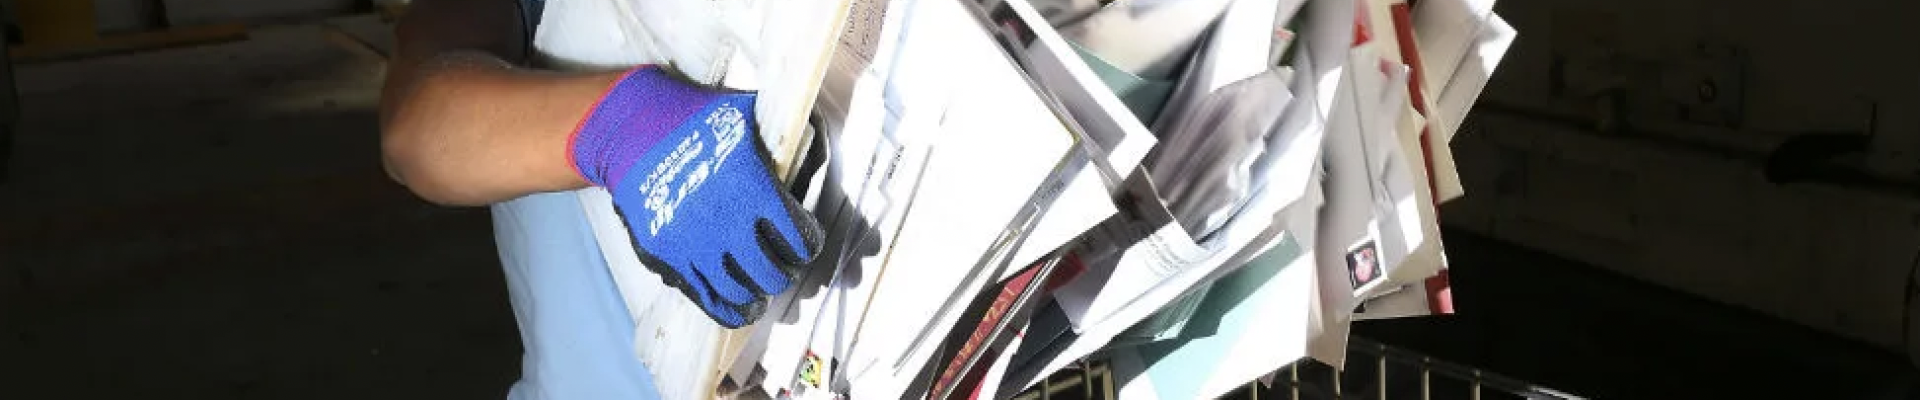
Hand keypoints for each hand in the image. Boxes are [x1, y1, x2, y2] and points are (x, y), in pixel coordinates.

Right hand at [570, 66, 822, 327]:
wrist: (631, 128)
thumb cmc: (693, 117)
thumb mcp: (747, 115)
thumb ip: (784, 135)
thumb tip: (819, 137)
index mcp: (755, 191)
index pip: (801, 240)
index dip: (808, 245)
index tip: (805, 243)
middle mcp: (728, 225)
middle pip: (774, 273)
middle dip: (785, 271)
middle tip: (783, 264)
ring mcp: (696, 246)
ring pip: (743, 291)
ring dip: (758, 290)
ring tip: (762, 285)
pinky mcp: (669, 258)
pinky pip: (707, 299)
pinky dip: (730, 309)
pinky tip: (742, 307)